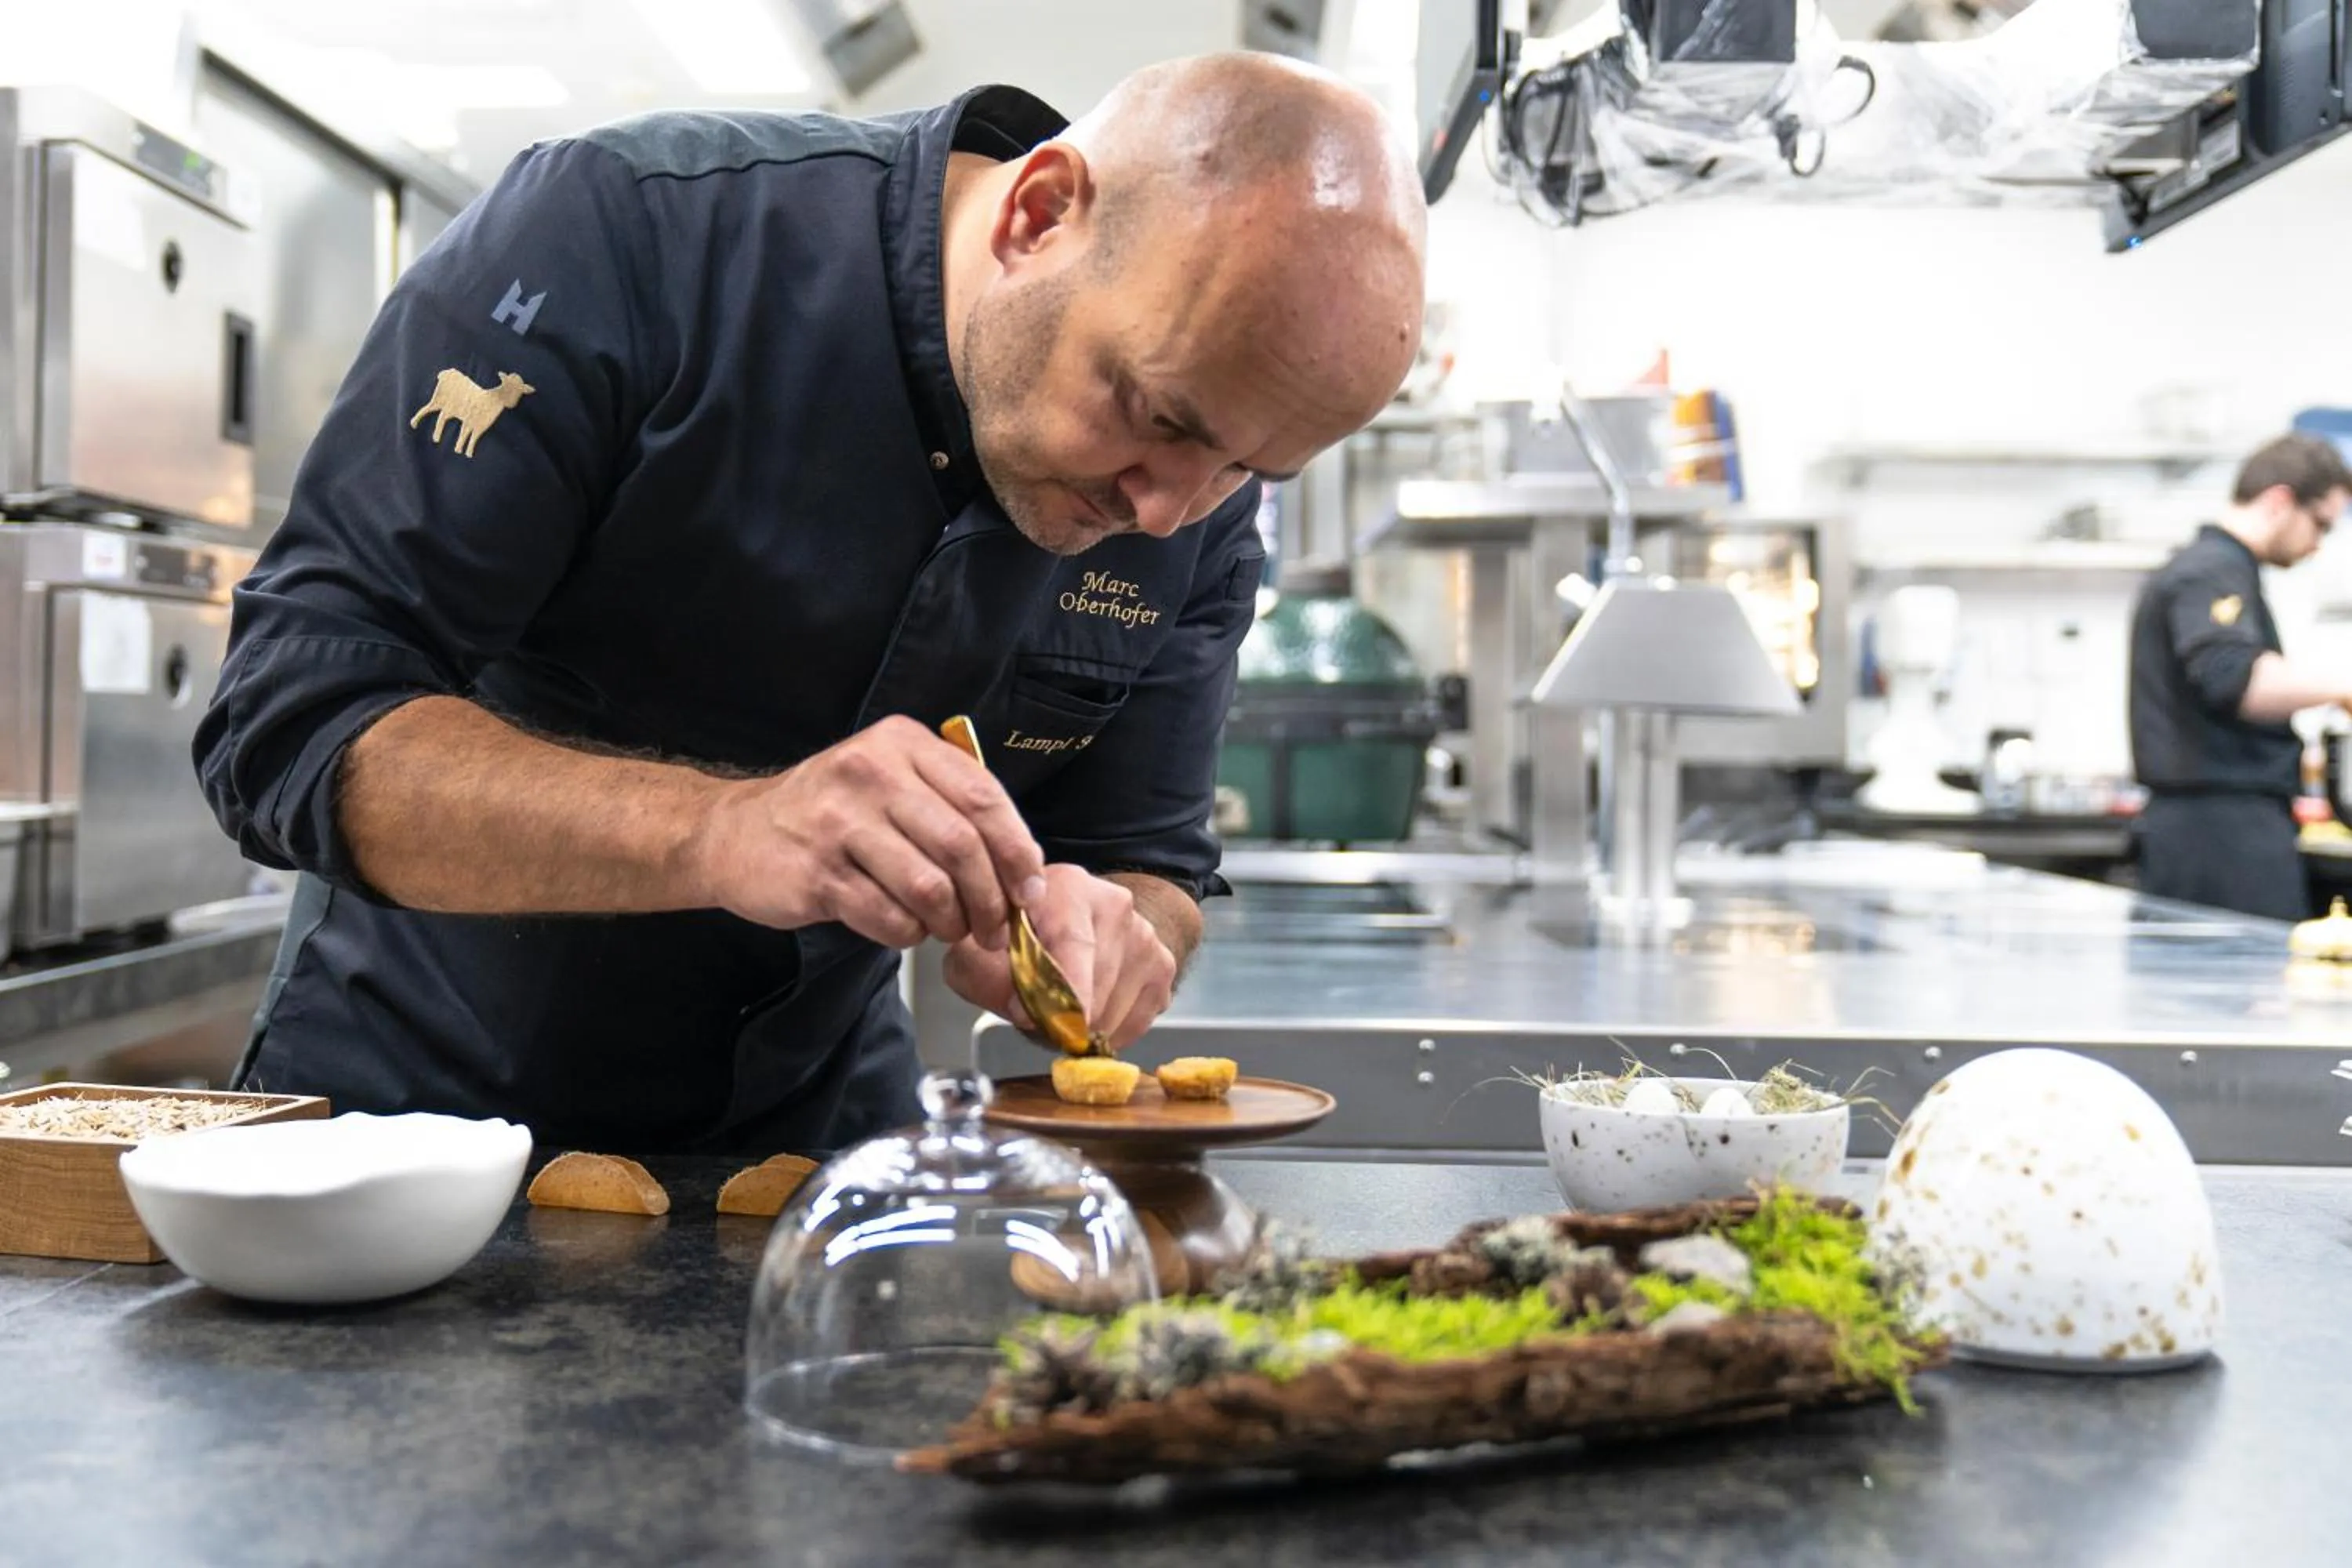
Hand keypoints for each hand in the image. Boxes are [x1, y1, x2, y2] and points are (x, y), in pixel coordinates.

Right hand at [689, 716, 1045, 947]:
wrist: (735, 833)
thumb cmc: (831, 813)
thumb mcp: (891, 778)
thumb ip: (952, 804)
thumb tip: (1023, 865)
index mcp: (901, 744)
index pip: (984, 796)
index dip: (1018, 850)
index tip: (1031, 888)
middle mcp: (870, 773)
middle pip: (963, 846)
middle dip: (992, 899)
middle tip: (996, 927)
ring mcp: (838, 823)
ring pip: (930, 888)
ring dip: (951, 922)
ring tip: (948, 928)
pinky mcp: (816, 873)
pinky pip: (888, 917)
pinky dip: (908, 934)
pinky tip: (903, 928)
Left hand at [943, 864, 1176, 1051]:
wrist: (1076, 919)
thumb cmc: (1020, 935)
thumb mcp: (980, 949)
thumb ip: (986, 975)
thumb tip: (1024, 1008)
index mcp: (1067, 888)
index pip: (1074, 941)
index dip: (1068, 986)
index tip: (1062, 1021)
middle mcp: (1116, 905)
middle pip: (1096, 984)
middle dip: (1064, 1017)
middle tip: (1037, 1017)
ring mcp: (1146, 936)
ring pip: (1115, 1011)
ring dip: (1083, 1027)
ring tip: (1062, 1008)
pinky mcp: (1163, 967)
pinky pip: (1136, 1022)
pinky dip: (1109, 1031)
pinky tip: (1089, 1011)